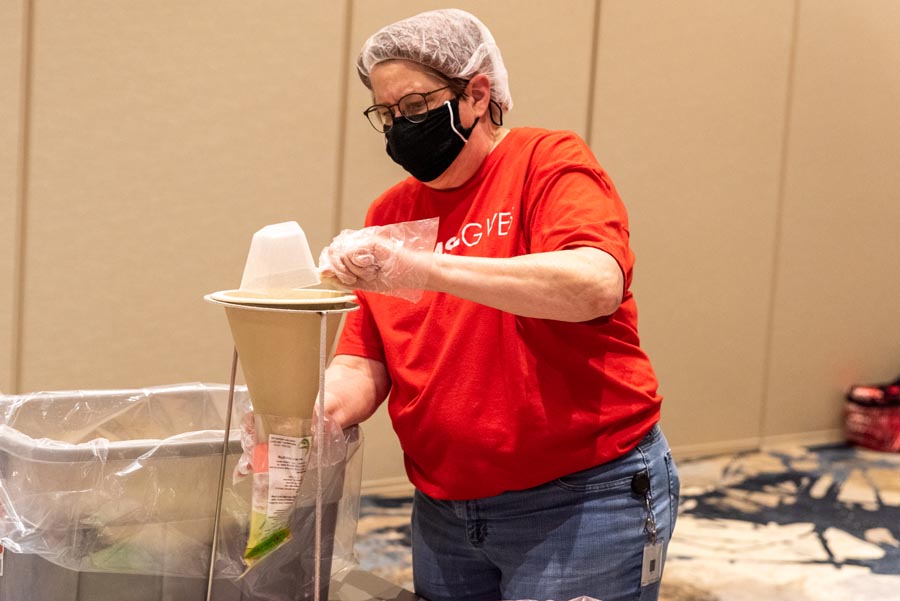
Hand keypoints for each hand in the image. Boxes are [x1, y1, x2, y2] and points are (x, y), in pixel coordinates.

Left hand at [318, 218, 437, 300]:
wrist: (412, 274)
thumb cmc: (392, 278)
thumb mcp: (361, 283)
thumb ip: (341, 279)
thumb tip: (321, 273)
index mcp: (354, 252)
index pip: (331, 254)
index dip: (330, 267)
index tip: (341, 277)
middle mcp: (357, 243)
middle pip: (332, 254)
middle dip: (341, 271)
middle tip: (354, 278)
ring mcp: (363, 240)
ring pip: (341, 255)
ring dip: (354, 270)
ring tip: (370, 271)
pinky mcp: (370, 239)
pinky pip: (352, 252)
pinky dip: (360, 264)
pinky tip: (372, 265)